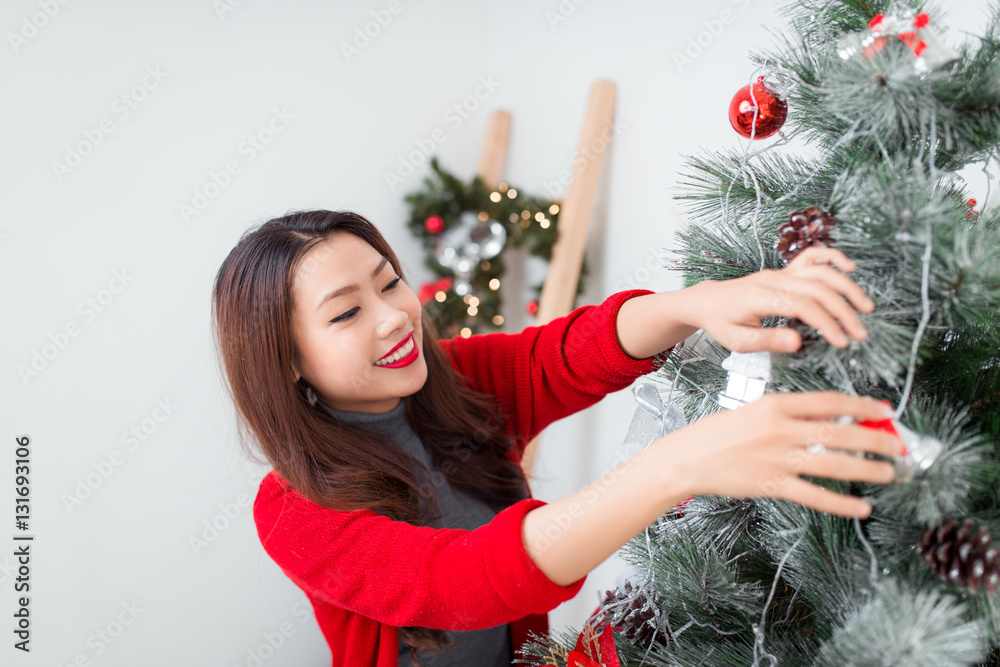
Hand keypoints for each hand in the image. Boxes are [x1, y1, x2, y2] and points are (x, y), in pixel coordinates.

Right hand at [649, 392, 902, 517]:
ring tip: (889, 473)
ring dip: (867, 469)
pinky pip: (815, 495)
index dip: (862, 407)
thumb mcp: (752, 411)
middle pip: (840, 432)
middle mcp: (780, 429)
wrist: (685, 458)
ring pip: (834, 463)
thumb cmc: (716, 434)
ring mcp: (777, 458)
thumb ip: (788, 415)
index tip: (883, 411)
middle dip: (875, 440)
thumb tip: (830, 420)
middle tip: (898, 446)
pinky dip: (842, 503)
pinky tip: (861, 506)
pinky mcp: (772, 484)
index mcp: (775, 405)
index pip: (830, 402)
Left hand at [681, 247, 874, 351]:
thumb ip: (767, 340)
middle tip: (860, 333)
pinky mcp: (784, 271)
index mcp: (761, 297)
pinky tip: (849, 267)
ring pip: (820, 271)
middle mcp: (773, 279)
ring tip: (865, 307)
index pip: (803, 307)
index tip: (842, 342)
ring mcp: (780, 272)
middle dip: (843, 311)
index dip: (827, 324)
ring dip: (847, 287)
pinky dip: (832, 257)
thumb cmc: (721, 322)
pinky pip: (812, 257)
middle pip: (818, 289)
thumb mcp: (738, 340)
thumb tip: (796, 342)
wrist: (707, 300)